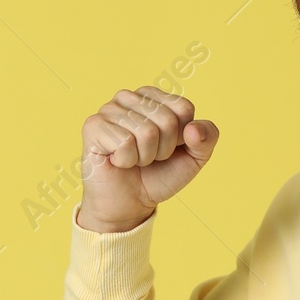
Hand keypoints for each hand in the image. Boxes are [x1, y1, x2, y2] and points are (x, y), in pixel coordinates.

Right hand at [76, 87, 219, 232]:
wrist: (130, 203)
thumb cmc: (159, 174)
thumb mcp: (194, 157)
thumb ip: (207, 138)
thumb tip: (193, 129)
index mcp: (154, 96)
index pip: (184, 108)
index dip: (181, 137)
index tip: (168, 147)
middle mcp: (130, 96)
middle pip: (167, 121)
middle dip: (162, 149)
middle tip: (148, 157)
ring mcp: (109, 108)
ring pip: (146, 132)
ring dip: (144, 157)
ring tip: (133, 159)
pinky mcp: (93, 125)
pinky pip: (125, 143)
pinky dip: (126, 161)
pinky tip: (116, 160)